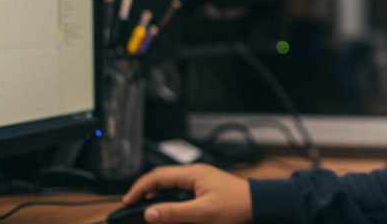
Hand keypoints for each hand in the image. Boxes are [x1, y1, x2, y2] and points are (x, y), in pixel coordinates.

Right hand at [123, 164, 252, 223]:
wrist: (260, 204)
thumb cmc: (237, 206)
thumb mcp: (203, 213)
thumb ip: (174, 213)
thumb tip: (150, 213)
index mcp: (193, 173)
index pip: (157, 176)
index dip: (139, 188)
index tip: (127, 201)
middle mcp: (195, 173)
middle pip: (162, 178)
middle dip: (145, 190)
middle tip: (132, 204)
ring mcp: (201, 180)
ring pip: (171, 184)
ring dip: (157, 194)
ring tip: (145, 207)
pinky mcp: (205, 188)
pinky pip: (181, 190)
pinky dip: (169, 198)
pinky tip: (167, 208)